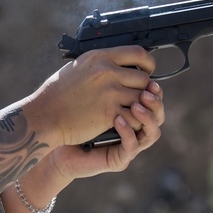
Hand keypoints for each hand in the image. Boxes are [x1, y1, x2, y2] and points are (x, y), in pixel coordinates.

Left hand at [0, 80, 162, 212]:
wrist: (53, 139)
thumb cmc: (69, 115)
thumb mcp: (89, 91)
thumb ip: (105, 78)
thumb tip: (116, 53)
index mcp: (130, 111)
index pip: (153, 99)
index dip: (154, 87)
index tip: (149, 72)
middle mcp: (134, 128)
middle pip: (159, 114)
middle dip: (155, 101)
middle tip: (145, 90)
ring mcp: (128, 144)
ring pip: (153, 132)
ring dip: (147, 117)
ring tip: (136, 105)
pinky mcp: (119, 158)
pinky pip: (132, 145)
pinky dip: (128, 132)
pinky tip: (118, 119)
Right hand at [30, 46, 155, 148]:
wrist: (44, 116)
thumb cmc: (55, 94)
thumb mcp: (77, 68)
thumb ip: (98, 64)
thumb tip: (114, 63)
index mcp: (99, 58)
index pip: (138, 53)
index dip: (148, 63)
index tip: (147, 70)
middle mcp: (107, 72)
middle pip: (143, 78)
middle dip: (142, 89)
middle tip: (135, 96)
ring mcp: (110, 93)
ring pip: (142, 98)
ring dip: (140, 106)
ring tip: (132, 110)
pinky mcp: (110, 113)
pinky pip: (134, 116)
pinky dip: (133, 120)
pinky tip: (125, 121)